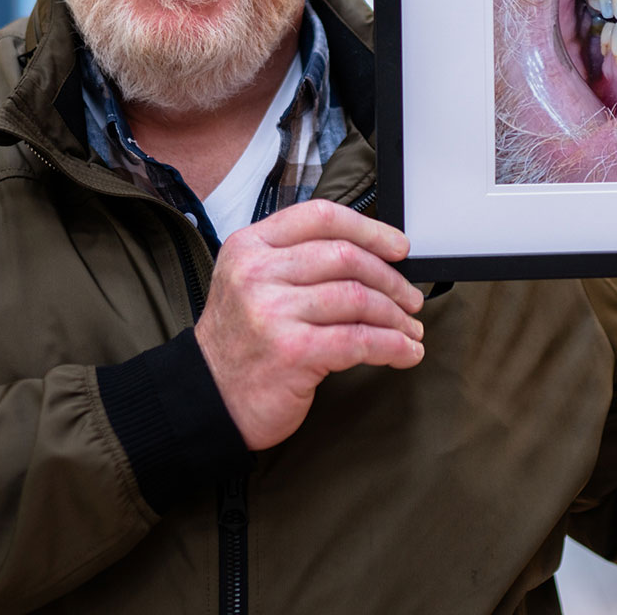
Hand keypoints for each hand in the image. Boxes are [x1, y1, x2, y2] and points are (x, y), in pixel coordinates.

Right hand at [194, 200, 424, 450]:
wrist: (207, 399)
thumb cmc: (239, 343)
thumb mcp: (250, 283)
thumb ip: (296, 261)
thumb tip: (372, 257)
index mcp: (250, 246)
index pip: (321, 217)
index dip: (370, 229)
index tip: (399, 248)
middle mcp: (258, 273)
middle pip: (346, 256)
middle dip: (391, 279)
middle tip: (409, 298)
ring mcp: (273, 312)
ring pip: (358, 298)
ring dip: (395, 317)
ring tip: (409, 330)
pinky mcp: (293, 351)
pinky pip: (359, 340)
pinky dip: (392, 346)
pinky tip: (404, 353)